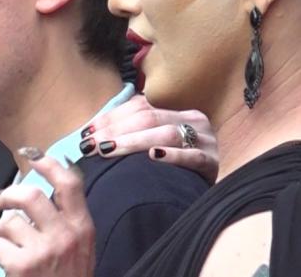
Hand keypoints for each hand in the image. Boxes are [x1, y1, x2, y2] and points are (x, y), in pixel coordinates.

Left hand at [0, 150, 94, 276]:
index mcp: (83, 227)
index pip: (69, 182)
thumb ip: (67, 220)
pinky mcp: (23, 267)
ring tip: (7, 242)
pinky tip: (8, 263)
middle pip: (31, 195)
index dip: (48, 163)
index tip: (32, 154)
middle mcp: (66, 235)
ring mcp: (44, 251)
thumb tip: (43, 188)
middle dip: (9, 195)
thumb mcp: (81, 247)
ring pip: (9, 221)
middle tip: (1, 202)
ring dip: (1, 230)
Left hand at [80, 94, 218, 182]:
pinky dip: (173, 156)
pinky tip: (153, 157)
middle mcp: (192, 120)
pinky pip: (193, 157)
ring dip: (134, 141)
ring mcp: (205, 140)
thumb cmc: (174, 167)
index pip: (138, 106)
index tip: (87, 132)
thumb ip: (133, 132)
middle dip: (115, 131)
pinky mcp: (213, 162)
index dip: (111, 117)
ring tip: (109, 150)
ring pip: (166, 134)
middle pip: (148, 119)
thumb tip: (90, 134)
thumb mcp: (157, 142)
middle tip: (91, 145)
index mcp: (176, 111)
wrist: (208, 193)